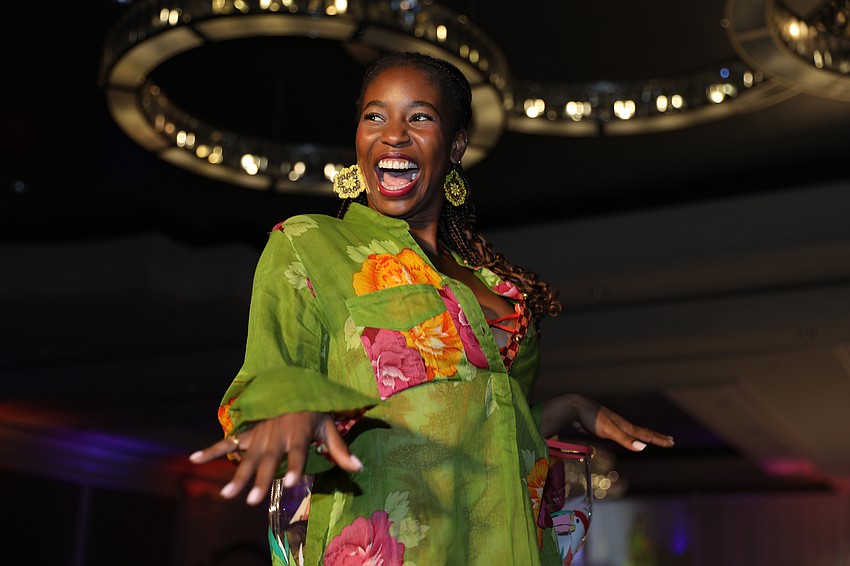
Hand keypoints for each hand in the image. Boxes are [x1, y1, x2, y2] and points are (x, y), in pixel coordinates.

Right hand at [188, 411, 362, 505]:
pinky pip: (228, 441)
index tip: (290, 484)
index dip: (295, 468)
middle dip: (259, 480)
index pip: (298, 453)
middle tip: (251, 501)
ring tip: (226, 494)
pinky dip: (211, 450)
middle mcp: (277, 434)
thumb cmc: (314, 410)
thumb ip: (340, 449)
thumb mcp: (328, 425)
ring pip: (246, 457)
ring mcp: (260, 433)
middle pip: (267, 460)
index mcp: (298, 432)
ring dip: (236, 475)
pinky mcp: (249, 432)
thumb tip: (360, 468)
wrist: (293, 383)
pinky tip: (194, 459)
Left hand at [540, 393, 673, 450]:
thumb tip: (643, 448)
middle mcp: (621, 424)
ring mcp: (612, 425)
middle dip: (656, 437)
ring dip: (644, 436)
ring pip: (632, 433)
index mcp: (624, 426)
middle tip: (670, 440)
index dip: (658, 439)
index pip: (645, 434)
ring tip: (652, 438)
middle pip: (642, 432)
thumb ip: (625, 439)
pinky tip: (627, 438)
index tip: (672, 442)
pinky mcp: (603, 427)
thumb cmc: (591, 418)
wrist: (574, 407)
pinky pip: (621, 434)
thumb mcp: (609, 430)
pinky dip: (629, 437)